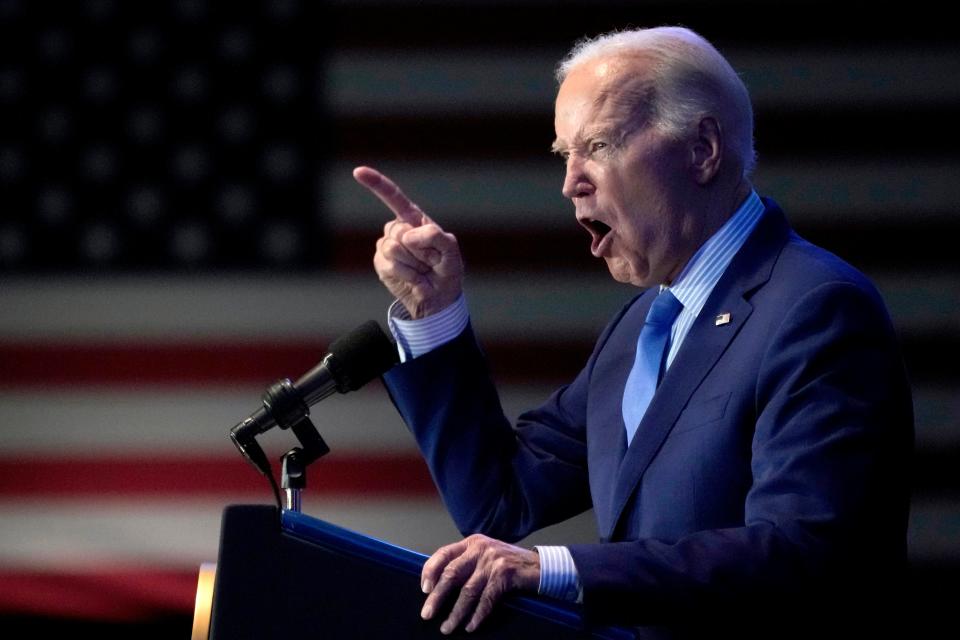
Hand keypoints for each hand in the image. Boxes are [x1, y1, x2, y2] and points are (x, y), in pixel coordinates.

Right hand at [353, 166, 463, 318]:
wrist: (438, 297)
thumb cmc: (447, 269)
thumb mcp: (451, 251)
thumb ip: (435, 236)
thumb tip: (407, 235)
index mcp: (414, 219)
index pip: (393, 197)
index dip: (376, 183)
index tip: (358, 171)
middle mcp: (398, 229)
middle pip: (398, 230)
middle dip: (419, 248)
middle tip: (431, 261)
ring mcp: (386, 246)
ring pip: (392, 248)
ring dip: (413, 263)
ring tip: (422, 270)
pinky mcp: (380, 263)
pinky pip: (388, 264)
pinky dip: (406, 274)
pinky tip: (414, 278)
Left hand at [419, 534, 539, 633]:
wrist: (540, 566)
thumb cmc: (509, 565)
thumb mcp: (486, 556)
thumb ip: (466, 564)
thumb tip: (438, 586)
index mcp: (472, 543)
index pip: (443, 554)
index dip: (430, 571)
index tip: (424, 590)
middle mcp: (480, 548)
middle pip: (451, 574)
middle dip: (437, 597)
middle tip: (427, 614)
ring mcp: (493, 560)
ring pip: (468, 590)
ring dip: (456, 613)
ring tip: (447, 628)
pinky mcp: (506, 574)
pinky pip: (487, 599)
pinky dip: (477, 615)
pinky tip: (471, 626)